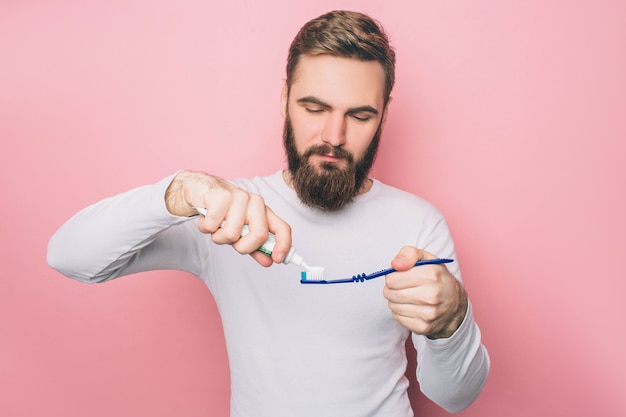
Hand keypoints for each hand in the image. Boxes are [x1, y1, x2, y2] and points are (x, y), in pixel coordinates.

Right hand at [165, 170, 291, 266]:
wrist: (199, 190)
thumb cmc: (222, 211)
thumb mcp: (240, 231)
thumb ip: (255, 246)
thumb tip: (269, 260)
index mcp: (263, 211)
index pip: (282, 228)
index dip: (284, 245)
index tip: (277, 260)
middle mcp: (255, 202)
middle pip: (259, 235)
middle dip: (243, 247)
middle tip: (231, 241)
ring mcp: (239, 197)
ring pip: (232, 234)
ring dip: (218, 237)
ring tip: (215, 225)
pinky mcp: (220, 196)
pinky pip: (212, 226)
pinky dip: (205, 227)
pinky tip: (206, 217)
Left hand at [383, 246, 466, 338]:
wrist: (455, 304)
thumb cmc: (436, 278)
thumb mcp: (426, 258)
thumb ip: (408, 254)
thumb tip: (395, 264)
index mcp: (431, 275)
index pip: (392, 279)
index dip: (393, 276)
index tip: (400, 276)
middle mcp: (431, 296)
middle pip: (389, 293)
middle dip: (391, 288)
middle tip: (401, 287)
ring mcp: (428, 314)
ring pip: (392, 306)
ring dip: (395, 300)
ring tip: (407, 296)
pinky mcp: (423, 327)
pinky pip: (397, 318)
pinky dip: (400, 312)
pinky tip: (411, 307)